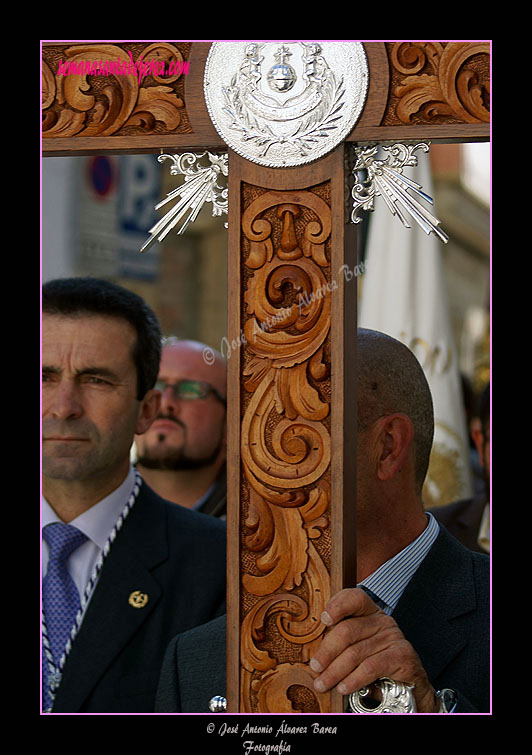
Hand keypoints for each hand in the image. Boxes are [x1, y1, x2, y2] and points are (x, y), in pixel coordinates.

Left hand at [310, 588, 438, 712]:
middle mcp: (382, 621)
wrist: (407, 685)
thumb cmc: (375, 663)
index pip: (355, 598)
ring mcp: (393, 637)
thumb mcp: (358, 647)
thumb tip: (313, 654)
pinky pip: (370, 667)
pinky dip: (353, 679)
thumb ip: (340, 641)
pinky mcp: (401, 656)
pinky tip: (343, 687)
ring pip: (355, 653)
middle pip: (348, 630)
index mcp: (370, 613)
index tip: (324, 619)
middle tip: (315, 667)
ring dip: (335, 671)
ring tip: (323, 683)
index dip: (338, 605)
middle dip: (327, 651)